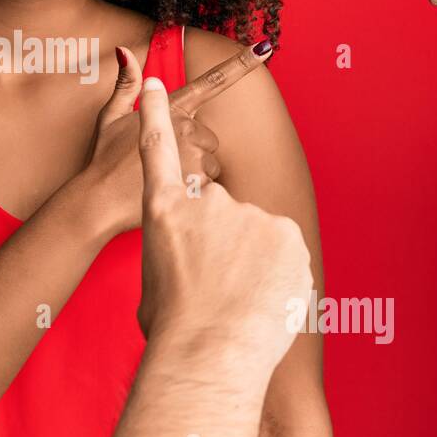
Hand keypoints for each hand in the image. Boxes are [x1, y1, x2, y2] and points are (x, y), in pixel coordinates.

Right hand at [81, 40, 274, 234]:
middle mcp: (185, 126)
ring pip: (210, 164)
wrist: (99, 201)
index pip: (210, 83)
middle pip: (208, 139)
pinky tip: (171, 196)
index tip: (264, 47)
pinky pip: (209, 186)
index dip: (239, 64)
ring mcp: (192, 153)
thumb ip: (127, 84)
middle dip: (191, 152)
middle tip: (162, 164)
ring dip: (193, 174)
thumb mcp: (110, 117)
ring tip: (164, 181)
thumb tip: (126, 51)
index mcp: (169, 108)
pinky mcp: (197, 179)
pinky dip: (193, 193)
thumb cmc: (103, 160)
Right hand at [135, 75, 312, 360]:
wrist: (209, 353)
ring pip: (255, 233)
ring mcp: (247, 212)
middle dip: (223, 243)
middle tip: (217, 286)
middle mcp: (204, 201)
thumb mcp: (152, 284)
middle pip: (220, 210)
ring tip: (238, 301)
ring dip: (251, 262)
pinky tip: (263, 299)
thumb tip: (182, 260)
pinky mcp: (285, 231)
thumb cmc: (171, 330)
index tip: (156, 83)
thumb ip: (171, 255)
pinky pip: (283, 249)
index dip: (156, 112)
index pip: (156, 148)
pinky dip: (277, 273)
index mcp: (163, 211)